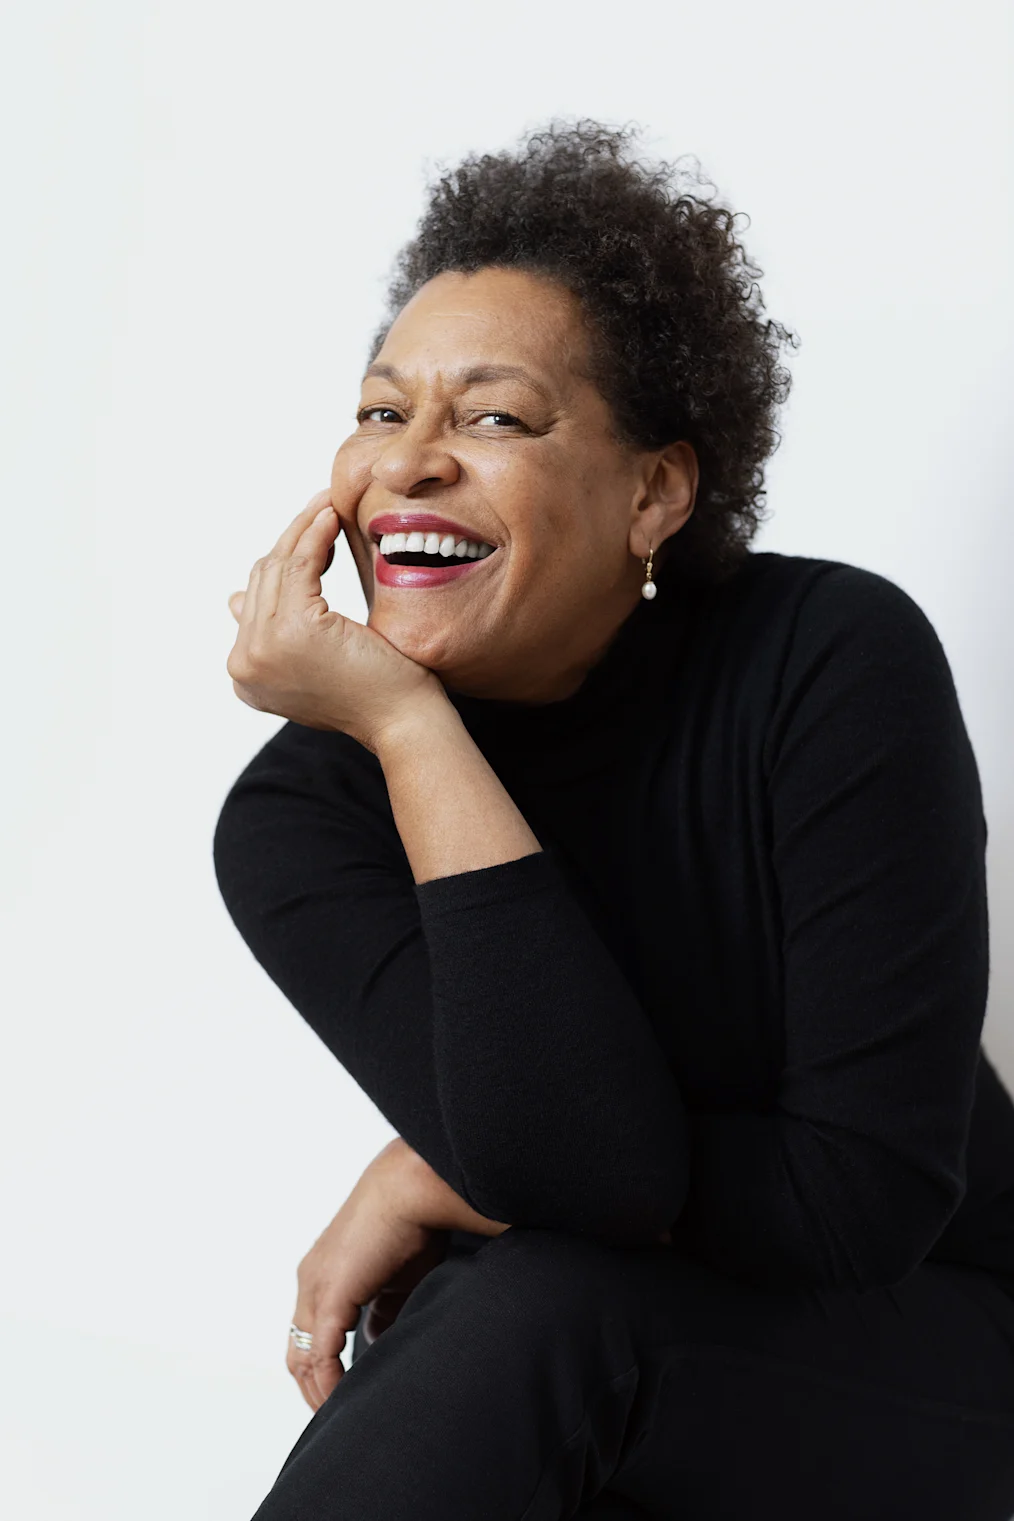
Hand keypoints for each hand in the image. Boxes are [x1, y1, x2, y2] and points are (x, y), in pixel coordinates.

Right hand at [227, 489, 445, 751]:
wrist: (403, 721)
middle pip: (262, 579)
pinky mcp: (294, 628)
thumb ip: (274, 633)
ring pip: (278, 567)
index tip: (311, 536)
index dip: (282, 563)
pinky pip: (300, 564)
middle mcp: (244, 666)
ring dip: (304, 529)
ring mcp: (263, 648)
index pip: (255, 600)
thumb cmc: (374, 693)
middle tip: (320, 508)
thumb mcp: (312, 662)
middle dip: (292, 539)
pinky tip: (332, 517)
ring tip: (329, 504)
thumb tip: (235, 599)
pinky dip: (315, 535)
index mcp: (245, 675)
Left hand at [286, 1140, 449, 1411]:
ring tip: (341, 1415)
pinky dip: (329, 1383)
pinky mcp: (330, 1296)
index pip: (310, 1332)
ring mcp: (315, 1288)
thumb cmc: (413, 1222)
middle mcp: (310, 1281)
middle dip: (314, 1387)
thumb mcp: (396, 1277)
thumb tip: (376, 1339)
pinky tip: (345, 1399)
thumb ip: (384, 1308)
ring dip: (319, 1392)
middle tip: (337, 1414)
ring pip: (302, 1358)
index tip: (343, 1392)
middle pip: (297, 1351)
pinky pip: (320, 1355)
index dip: (322, 1366)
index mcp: (323, 1273)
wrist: (412, 1189)